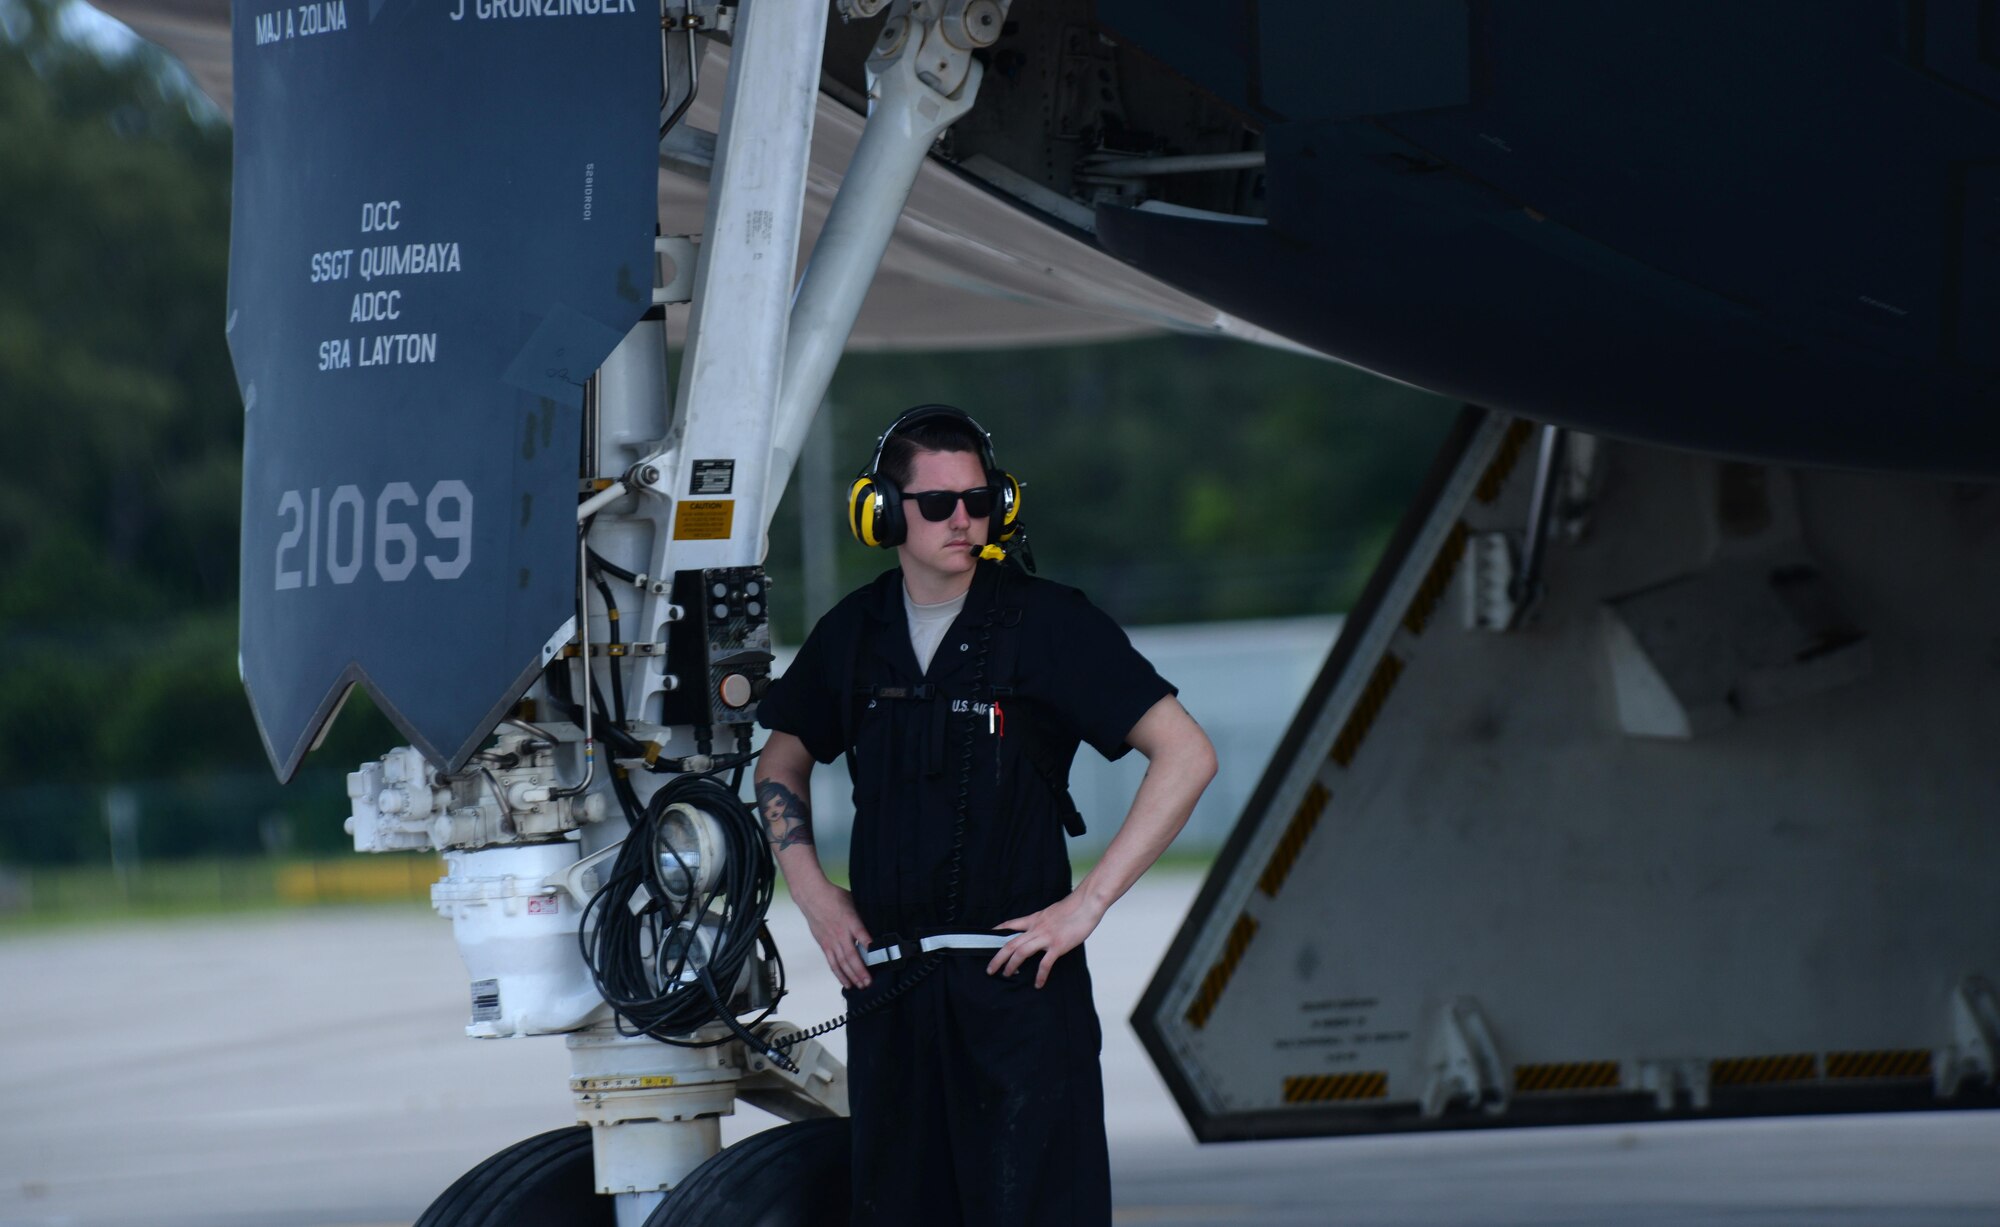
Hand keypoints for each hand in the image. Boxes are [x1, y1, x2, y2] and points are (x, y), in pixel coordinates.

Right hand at [792, 877, 874, 990]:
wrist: (812, 896)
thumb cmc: (834, 897)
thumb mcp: (853, 901)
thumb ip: (862, 916)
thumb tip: (876, 925)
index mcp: (850, 920)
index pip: (861, 934)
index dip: (869, 945)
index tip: (878, 954)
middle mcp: (840, 933)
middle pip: (851, 955)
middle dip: (861, 971)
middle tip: (869, 982)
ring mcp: (831, 941)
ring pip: (841, 963)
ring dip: (851, 976)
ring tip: (860, 986)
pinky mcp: (824, 945)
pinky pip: (832, 963)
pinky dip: (839, 974)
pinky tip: (846, 983)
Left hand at [987, 890, 1106, 987]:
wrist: (1087, 903)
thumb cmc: (1074, 907)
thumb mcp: (1052, 911)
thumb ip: (1044, 921)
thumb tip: (1042, 927)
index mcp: (1035, 919)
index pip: (1011, 924)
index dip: (998, 931)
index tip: (988, 938)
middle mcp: (1037, 928)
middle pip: (1011, 943)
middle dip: (998, 958)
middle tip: (990, 969)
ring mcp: (1046, 937)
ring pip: (1021, 952)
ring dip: (1011, 965)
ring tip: (1006, 974)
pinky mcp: (1058, 945)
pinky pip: (1045, 963)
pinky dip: (1040, 975)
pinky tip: (1038, 984)